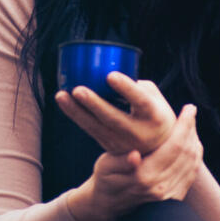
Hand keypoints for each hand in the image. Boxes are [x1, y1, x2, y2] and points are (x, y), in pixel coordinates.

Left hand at [55, 73, 175, 154]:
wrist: (158, 148)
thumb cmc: (155, 113)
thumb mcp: (155, 98)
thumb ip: (136, 85)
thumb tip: (110, 72)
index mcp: (155, 116)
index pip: (140, 101)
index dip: (126, 88)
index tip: (110, 75)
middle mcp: (139, 132)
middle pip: (113, 118)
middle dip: (93, 104)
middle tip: (77, 90)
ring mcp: (122, 143)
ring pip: (95, 127)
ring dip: (76, 111)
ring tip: (61, 95)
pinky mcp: (108, 146)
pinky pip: (89, 129)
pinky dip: (75, 115)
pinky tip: (64, 101)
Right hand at [66, 104, 202, 220]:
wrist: (109, 205)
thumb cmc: (105, 179)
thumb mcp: (105, 167)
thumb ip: (120, 161)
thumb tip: (134, 156)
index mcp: (144, 177)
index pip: (174, 147)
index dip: (184, 126)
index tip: (189, 109)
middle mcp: (160, 187)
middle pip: (187, 153)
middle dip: (191, 129)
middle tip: (191, 111)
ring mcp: (169, 195)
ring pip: (192, 163)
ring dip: (194, 141)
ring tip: (191, 124)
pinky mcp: (174, 198)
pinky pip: (192, 173)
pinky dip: (195, 156)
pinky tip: (192, 143)